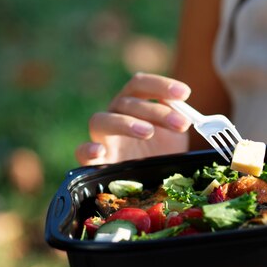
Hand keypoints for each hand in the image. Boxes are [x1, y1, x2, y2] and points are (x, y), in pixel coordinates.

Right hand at [75, 73, 192, 164]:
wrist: (154, 181)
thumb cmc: (163, 152)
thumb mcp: (176, 134)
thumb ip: (178, 117)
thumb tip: (183, 107)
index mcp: (132, 103)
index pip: (140, 85)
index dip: (161, 85)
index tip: (185, 93)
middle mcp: (114, 115)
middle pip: (127, 102)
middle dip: (156, 111)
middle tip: (181, 124)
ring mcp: (102, 138)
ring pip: (101, 120)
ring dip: (125, 123)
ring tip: (148, 132)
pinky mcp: (95, 162)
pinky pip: (81, 151)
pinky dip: (88, 149)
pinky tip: (100, 151)